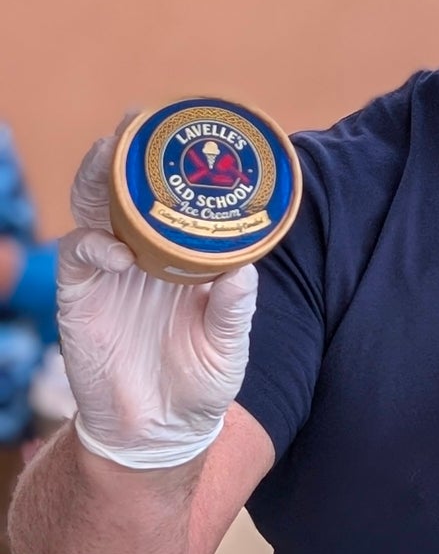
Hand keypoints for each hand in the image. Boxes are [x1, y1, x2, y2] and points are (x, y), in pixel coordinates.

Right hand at [55, 127, 257, 469]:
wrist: (158, 432)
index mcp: (181, 256)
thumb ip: (235, 308)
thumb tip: (244, 269)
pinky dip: (94, 247)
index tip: (189, 129)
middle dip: (127, 153)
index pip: (174, 200)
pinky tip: (116, 251)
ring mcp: (108, 273)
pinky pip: (79, 258)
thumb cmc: (199, 382)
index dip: (175, 165)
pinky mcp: (80, 298)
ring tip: (110, 153)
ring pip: (94, 211)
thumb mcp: (228, 344)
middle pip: (126, 191)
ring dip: (99, 179)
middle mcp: (141, 254)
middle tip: (136, 121)